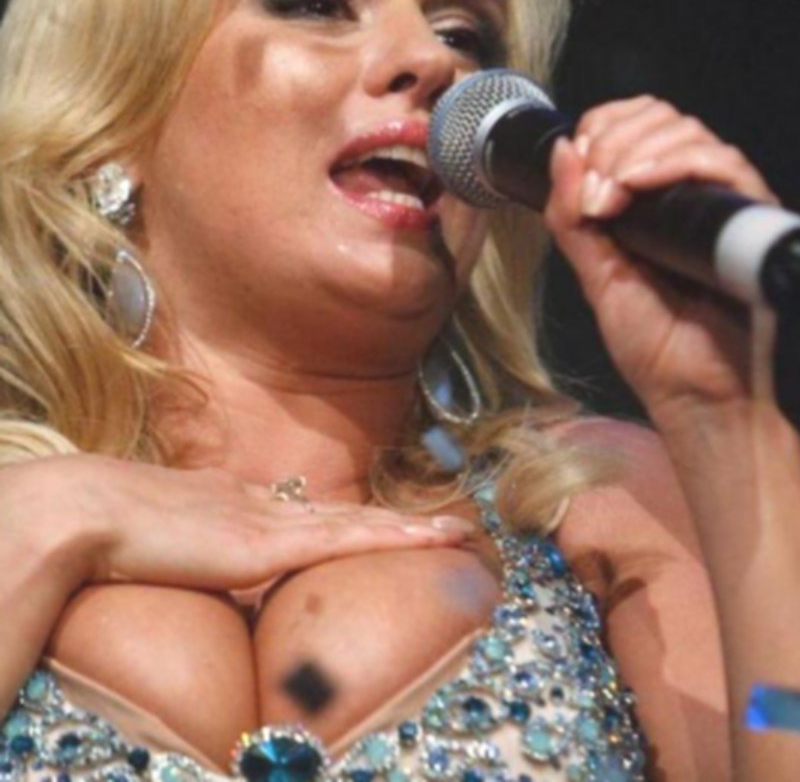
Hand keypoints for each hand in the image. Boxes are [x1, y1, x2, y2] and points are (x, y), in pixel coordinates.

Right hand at [0, 454, 471, 593]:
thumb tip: (219, 556)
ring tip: (454, 531)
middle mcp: (267, 502)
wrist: (89, 511)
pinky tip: (424, 540)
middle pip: (349, 511)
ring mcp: (272, 520)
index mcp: (242, 499)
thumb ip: (201, 539)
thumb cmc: (115, 527)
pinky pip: (347, 540)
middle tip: (445, 524)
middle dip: (398, 520)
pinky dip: (391, 539)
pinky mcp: (268, 543)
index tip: (383, 522)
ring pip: (359, 522)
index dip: (354, 518)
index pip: (313, 509)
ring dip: (410, 528)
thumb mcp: (169, 531)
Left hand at [544, 96, 777, 418]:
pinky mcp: (750, 216)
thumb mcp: (597, 275)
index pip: (633, 125)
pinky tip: (638, 186)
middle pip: (660, 118)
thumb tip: (562, 151)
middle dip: (614, 139)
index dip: (603, 127)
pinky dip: (673, 162)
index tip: (580, 162)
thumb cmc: (653, 345)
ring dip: (635, 151)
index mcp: (650, 204)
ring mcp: (720, 203)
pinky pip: (722, 164)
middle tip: (593, 190)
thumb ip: (572, 219)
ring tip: (610, 196)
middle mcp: (687, 195)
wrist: (696, 393)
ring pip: (688, 132)